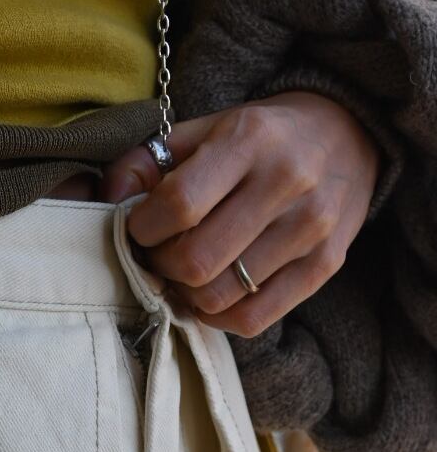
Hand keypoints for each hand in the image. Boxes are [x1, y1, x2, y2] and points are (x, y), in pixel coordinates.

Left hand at [101, 92, 379, 335]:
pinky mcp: (325, 265)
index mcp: (249, 140)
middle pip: (196, 261)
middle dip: (161, 267)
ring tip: (184, 273)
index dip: (143, 228)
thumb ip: (147, 161)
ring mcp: (311, 228)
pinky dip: (219, 317)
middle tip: (159, 255)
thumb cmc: (257, 140)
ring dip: (186, 294)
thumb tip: (106, 198)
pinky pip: (253, 320)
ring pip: (219, 297)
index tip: (138, 229)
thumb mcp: (203, 131)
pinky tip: (211, 294)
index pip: (179, 205)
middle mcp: (287, 181)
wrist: (345, 135)